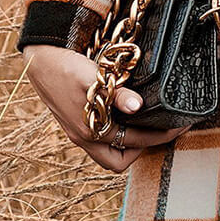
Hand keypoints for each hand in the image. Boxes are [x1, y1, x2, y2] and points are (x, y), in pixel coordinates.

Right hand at [21, 43, 192, 171]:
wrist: (39, 59)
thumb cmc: (66, 66)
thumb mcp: (93, 78)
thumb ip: (116, 94)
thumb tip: (138, 106)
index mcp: (90, 130)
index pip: (136, 142)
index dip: (162, 134)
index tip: (180, 123)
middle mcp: (84, 138)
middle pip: (118, 161)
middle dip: (143, 149)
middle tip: (163, 129)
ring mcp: (78, 133)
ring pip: (108, 154)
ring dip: (130, 145)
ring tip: (149, 125)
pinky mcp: (76, 124)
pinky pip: (101, 141)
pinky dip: (118, 135)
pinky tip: (129, 116)